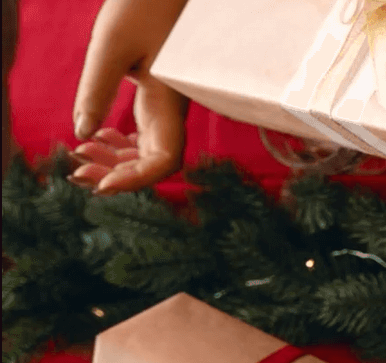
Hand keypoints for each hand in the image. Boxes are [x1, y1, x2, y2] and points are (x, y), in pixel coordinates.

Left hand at [71, 0, 189, 193]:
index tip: (102, 186)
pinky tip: (96, 136)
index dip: (137, 179)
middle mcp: (171, 110)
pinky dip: (120, 143)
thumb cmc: (142, 8)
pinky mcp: (157, 98)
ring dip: (116, 161)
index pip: (163, 159)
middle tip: (78, 173)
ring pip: (147, 150)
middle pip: (154, 161)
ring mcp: (165, 106)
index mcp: (167, 102)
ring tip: (80, 157)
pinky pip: (144, 134)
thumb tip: (81, 134)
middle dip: (118, 174)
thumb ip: (97, 90)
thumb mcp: (110, 47)